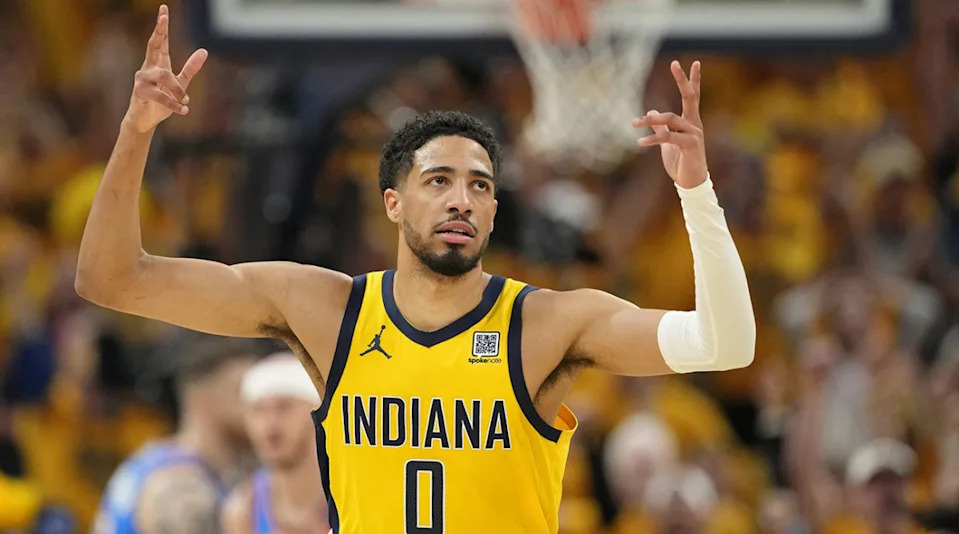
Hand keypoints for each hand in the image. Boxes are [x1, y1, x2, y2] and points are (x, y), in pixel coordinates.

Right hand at [125, 5, 207, 132]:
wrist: (146, 120)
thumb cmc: (161, 101)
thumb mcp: (180, 82)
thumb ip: (190, 67)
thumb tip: (204, 50)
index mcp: (158, 63)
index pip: (160, 41)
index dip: (162, 26)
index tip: (164, 10)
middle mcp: (148, 68)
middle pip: (153, 45)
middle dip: (159, 31)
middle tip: (164, 16)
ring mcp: (142, 79)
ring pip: (165, 76)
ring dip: (178, 91)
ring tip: (185, 101)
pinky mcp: (140, 93)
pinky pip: (161, 96)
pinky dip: (174, 104)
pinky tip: (183, 110)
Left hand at [632, 61, 706, 188]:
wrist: (690, 182)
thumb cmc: (681, 162)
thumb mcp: (667, 142)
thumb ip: (661, 126)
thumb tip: (651, 110)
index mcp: (690, 121)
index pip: (692, 96)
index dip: (692, 80)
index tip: (693, 62)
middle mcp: (694, 124)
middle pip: (689, 97)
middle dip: (682, 80)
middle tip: (674, 63)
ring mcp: (694, 134)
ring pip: (670, 118)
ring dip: (650, 119)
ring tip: (633, 122)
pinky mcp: (690, 145)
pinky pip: (668, 137)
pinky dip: (652, 138)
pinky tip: (640, 142)